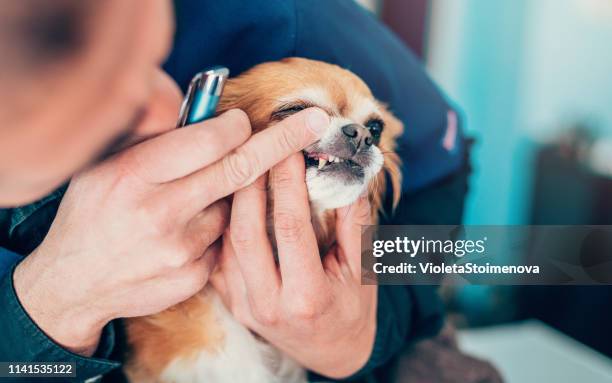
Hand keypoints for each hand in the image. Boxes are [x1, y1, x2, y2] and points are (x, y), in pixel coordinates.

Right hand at [13, 85, 328, 355]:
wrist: (74, 281)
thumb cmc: (92, 211)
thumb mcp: (103, 163)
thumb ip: (152, 133)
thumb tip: (200, 104)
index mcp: (135, 174)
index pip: (209, 140)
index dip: (237, 126)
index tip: (246, 121)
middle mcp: (159, 212)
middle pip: (240, 169)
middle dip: (284, 141)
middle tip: (316, 121)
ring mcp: (180, 250)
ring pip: (234, 208)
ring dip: (228, 197)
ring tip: (188, 201)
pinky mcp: (194, 276)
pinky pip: (224, 241)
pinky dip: (215, 230)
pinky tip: (184, 234)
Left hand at [212, 153, 376, 378]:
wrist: (333, 352)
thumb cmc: (353, 309)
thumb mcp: (364, 270)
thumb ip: (356, 222)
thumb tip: (346, 173)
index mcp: (306, 296)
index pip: (290, 227)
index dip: (289, 182)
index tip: (290, 148)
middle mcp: (267, 303)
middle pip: (245, 232)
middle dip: (250, 183)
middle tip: (257, 147)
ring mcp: (243, 305)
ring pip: (226, 241)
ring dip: (232, 199)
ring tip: (242, 165)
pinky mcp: (231, 302)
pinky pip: (219, 254)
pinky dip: (226, 222)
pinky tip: (234, 197)